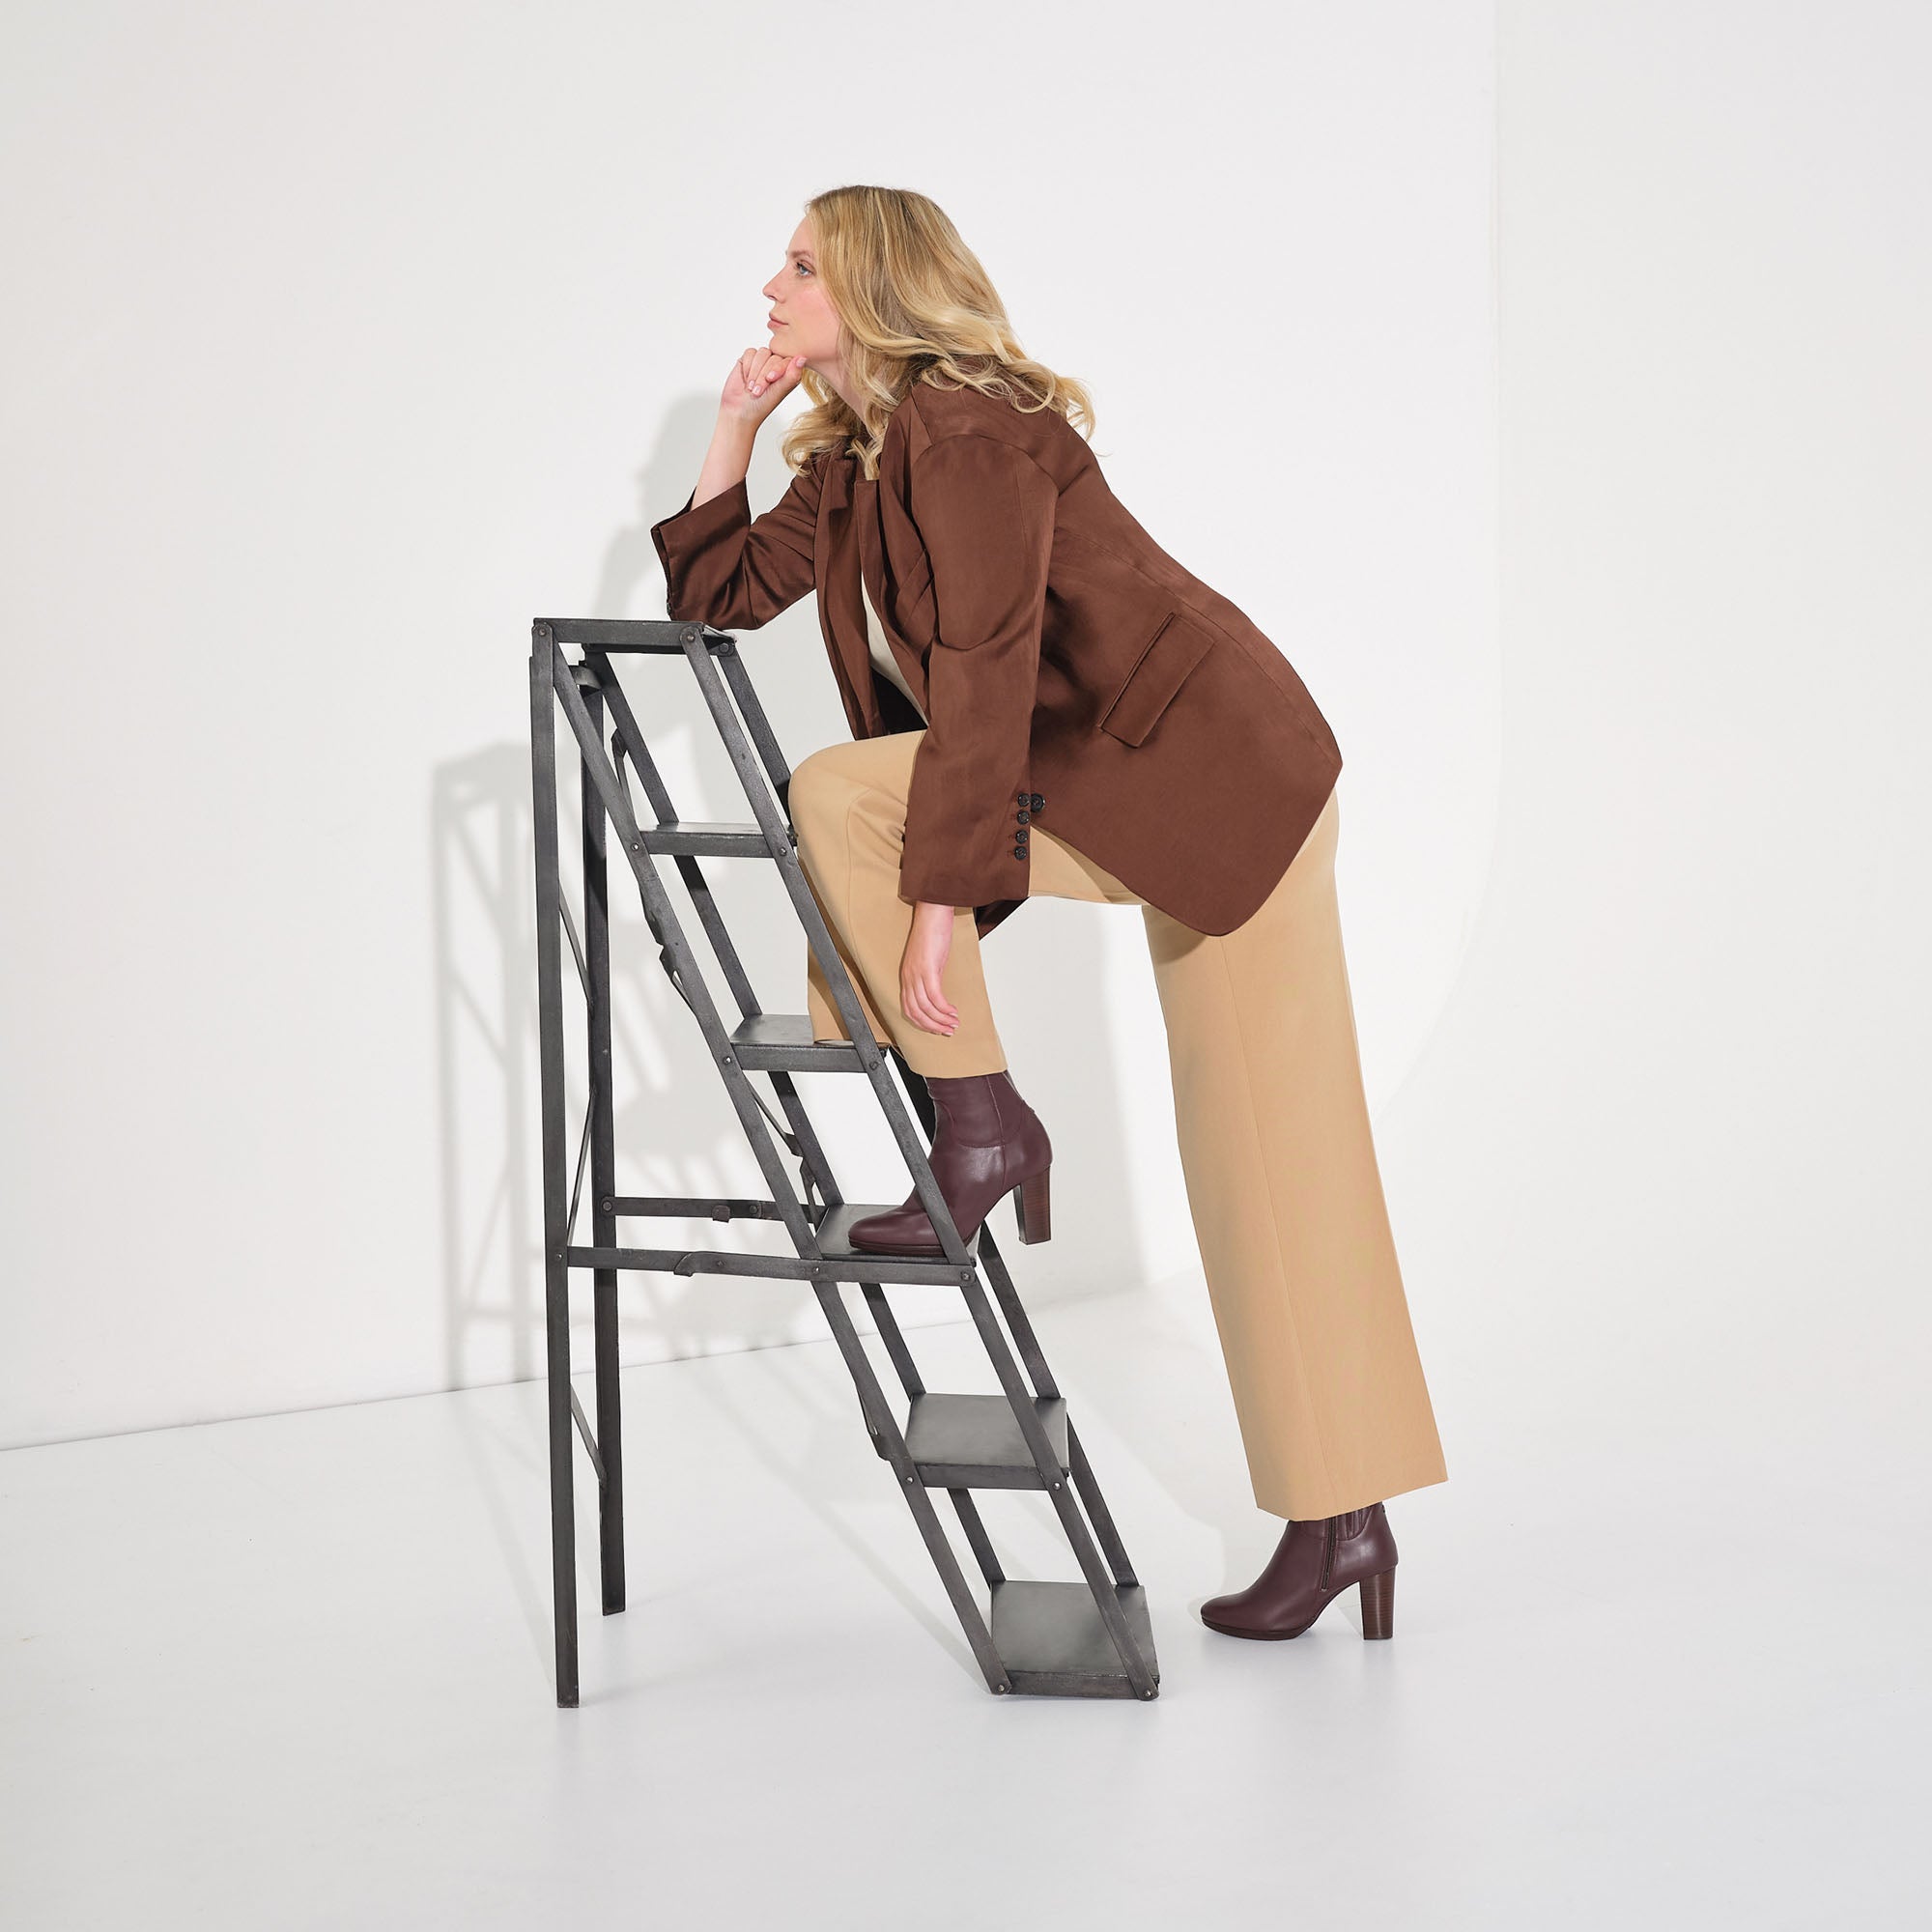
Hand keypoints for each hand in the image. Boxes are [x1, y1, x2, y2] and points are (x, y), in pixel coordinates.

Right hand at [719, 348, 806, 429]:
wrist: (739, 411)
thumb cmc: (761, 406)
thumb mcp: (779, 391)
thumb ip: (791, 375)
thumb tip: (803, 358)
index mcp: (789, 373)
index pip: (788, 359)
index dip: (778, 367)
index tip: (771, 380)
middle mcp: (777, 365)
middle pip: (774, 355)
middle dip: (764, 374)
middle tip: (759, 390)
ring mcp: (763, 361)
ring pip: (762, 352)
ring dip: (755, 371)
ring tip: (751, 387)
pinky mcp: (749, 359)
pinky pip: (750, 352)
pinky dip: (747, 366)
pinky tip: (746, 379)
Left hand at [899, 901, 960, 1035]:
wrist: (932, 914)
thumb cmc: (931, 933)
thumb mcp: (929, 960)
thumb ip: (930, 976)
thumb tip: (938, 992)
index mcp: (907, 976)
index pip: (909, 1008)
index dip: (922, 1023)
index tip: (936, 1028)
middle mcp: (909, 978)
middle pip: (916, 1012)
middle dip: (932, 1026)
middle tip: (947, 1031)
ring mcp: (917, 974)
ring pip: (925, 1008)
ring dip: (940, 1020)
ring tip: (953, 1024)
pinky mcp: (928, 969)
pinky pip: (935, 997)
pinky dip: (944, 1008)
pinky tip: (953, 1011)